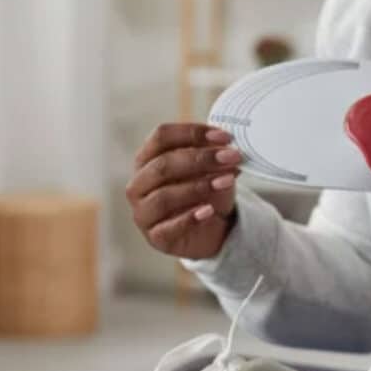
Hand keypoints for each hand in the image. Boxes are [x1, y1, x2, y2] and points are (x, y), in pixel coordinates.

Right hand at [126, 123, 241, 259]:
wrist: (212, 228)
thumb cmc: (206, 192)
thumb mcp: (213, 170)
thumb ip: (215, 158)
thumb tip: (226, 150)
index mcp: (147, 158)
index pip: (162, 136)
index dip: (193, 133)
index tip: (224, 136)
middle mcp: (139, 183)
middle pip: (163, 164)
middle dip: (201, 159)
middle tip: (231, 157)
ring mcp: (143, 211)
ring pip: (163, 196)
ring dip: (198, 187)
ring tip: (227, 181)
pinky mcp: (155, 237)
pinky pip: (168, 228)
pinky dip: (190, 218)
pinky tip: (209, 210)